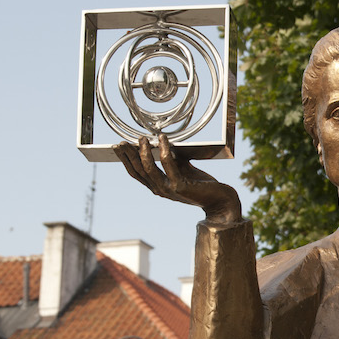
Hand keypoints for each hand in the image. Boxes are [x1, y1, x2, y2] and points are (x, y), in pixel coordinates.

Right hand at [114, 134, 242, 226]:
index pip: (136, 173)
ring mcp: (169, 189)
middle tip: (120, 142)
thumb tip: (163, 143)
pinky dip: (164, 149)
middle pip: (138, 170)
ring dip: (143, 151)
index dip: (126, 160)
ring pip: (149, 168)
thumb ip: (173, 160)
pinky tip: (163, 138)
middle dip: (128, 155)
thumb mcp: (184, 171)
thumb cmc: (203, 185)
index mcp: (158, 187)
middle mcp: (160, 190)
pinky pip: (168, 164)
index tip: (118, 147)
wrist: (220, 199)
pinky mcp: (180, 185)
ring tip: (142, 138)